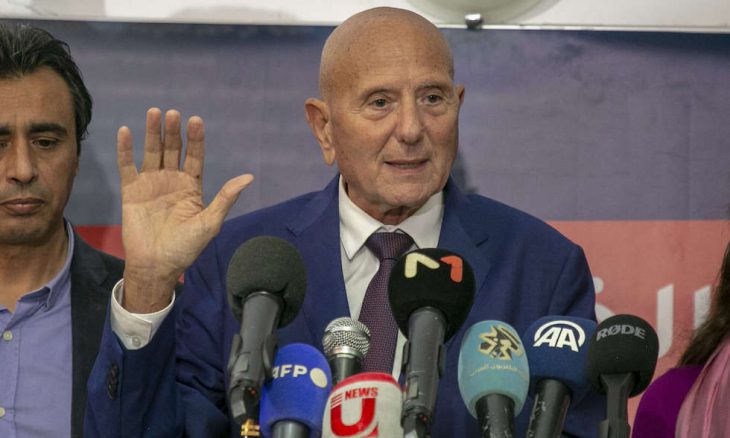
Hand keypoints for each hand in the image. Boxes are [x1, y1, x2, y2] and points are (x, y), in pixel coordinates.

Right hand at [117, 108, 252, 311]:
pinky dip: (125, 149)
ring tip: (155, 112)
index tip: (196, 120)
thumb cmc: (186, 247)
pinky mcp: (131, 190)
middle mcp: (172, 180)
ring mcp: (151, 183)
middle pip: (173, 149)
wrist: (156, 264)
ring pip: (152, 152)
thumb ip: (226, 198)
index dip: (195, 139)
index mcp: (191, 186)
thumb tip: (249, 177)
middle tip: (173, 113)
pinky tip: (125, 131)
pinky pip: (127, 165)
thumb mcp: (210, 223)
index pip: (195, 156)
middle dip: (173, 131)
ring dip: (152, 133)